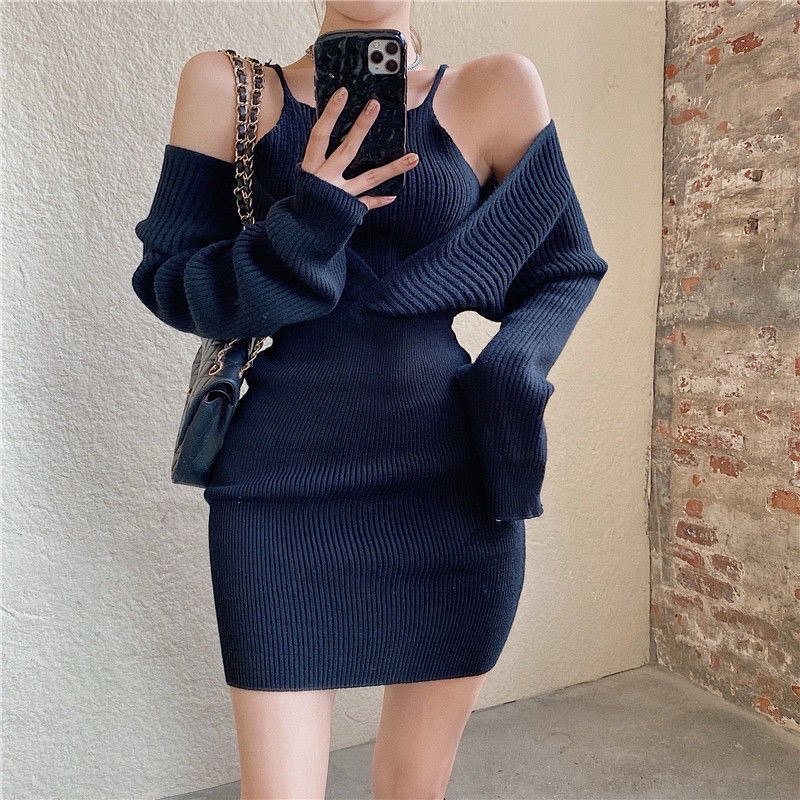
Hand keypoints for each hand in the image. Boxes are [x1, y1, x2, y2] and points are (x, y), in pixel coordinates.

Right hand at [300, 87, 419, 210]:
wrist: (300, 235)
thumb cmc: (304, 200)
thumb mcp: (305, 177)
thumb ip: (319, 158)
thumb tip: (334, 132)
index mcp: (311, 167)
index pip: (320, 134)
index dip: (330, 114)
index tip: (343, 93)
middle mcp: (326, 179)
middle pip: (347, 149)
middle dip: (361, 126)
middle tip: (375, 105)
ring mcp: (339, 195)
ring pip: (369, 178)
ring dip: (393, 167)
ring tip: (414, 157)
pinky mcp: (349, 210)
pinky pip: (367, 203)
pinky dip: (379, 200)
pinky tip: (394, 195)